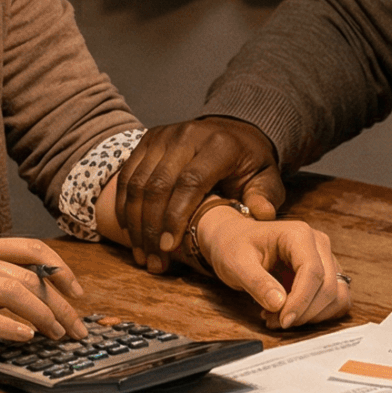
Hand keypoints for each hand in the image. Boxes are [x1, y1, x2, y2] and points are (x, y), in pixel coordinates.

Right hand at [0, 237, 88, 343]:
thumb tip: (25, 299)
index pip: (32, 250)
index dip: (61, 270)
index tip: (78, 292)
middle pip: (30, 277)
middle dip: (60, 304)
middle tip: (76, 327)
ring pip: (14, 293)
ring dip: (43, 315)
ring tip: (58, 334)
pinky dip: (9, 326)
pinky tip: (25, 336)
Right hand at [116, 117, 285, 273]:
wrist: (233, 131)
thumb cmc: (248, 164)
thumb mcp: (266, 179)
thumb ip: (264, 197)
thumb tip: (261, 214)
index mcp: (219, 145)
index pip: (190, 182)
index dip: (175, 217)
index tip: (169, 248)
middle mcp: (187, 135)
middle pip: (158, 184)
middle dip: (150, 228)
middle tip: (153, 261)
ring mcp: (163, 135)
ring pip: (137, 182)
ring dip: (134, 223)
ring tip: (141, 254)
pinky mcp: (147, 140)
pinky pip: (127, 176)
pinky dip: (125, 206)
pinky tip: (131, 233)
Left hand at [193, 209, 349, 329]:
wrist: (234, 240)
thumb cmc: (234, 246)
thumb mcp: (237, 263)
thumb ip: (257, 282)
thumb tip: (279, 304)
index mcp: (299, 234)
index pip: (313, 272)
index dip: (301, 301)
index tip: (283, 320)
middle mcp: (318, 244)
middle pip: (328, 286)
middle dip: (304, 312)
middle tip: (274, 321)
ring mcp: (325, 259)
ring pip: (336, 296)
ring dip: (312, 315)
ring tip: (279, 318)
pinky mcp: (325, 275)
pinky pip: (336, 300)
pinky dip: (318, 314)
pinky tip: (292, 315)